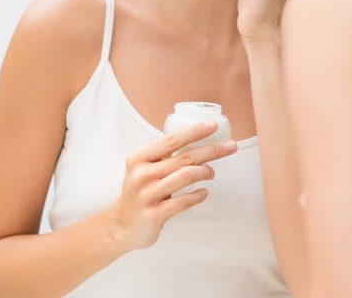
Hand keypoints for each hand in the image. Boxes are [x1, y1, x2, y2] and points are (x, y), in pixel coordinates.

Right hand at [105, 121, 237, 251]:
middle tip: (231, 146)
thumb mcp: (143, 168)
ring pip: (187, 176)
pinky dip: (198, 195)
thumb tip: (195, 138)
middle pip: (185, 157)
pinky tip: (204, 192)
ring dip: (206, 172)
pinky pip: (184, 201)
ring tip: (212, 173)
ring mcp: (148, 195)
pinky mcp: (155, 215)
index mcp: (139, 158)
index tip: (213, 125)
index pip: (172, 140)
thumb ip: (163, 156)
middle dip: (212, 150)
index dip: (195, 131)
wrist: (120, 226)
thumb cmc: (139, 192)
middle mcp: (142, 174)